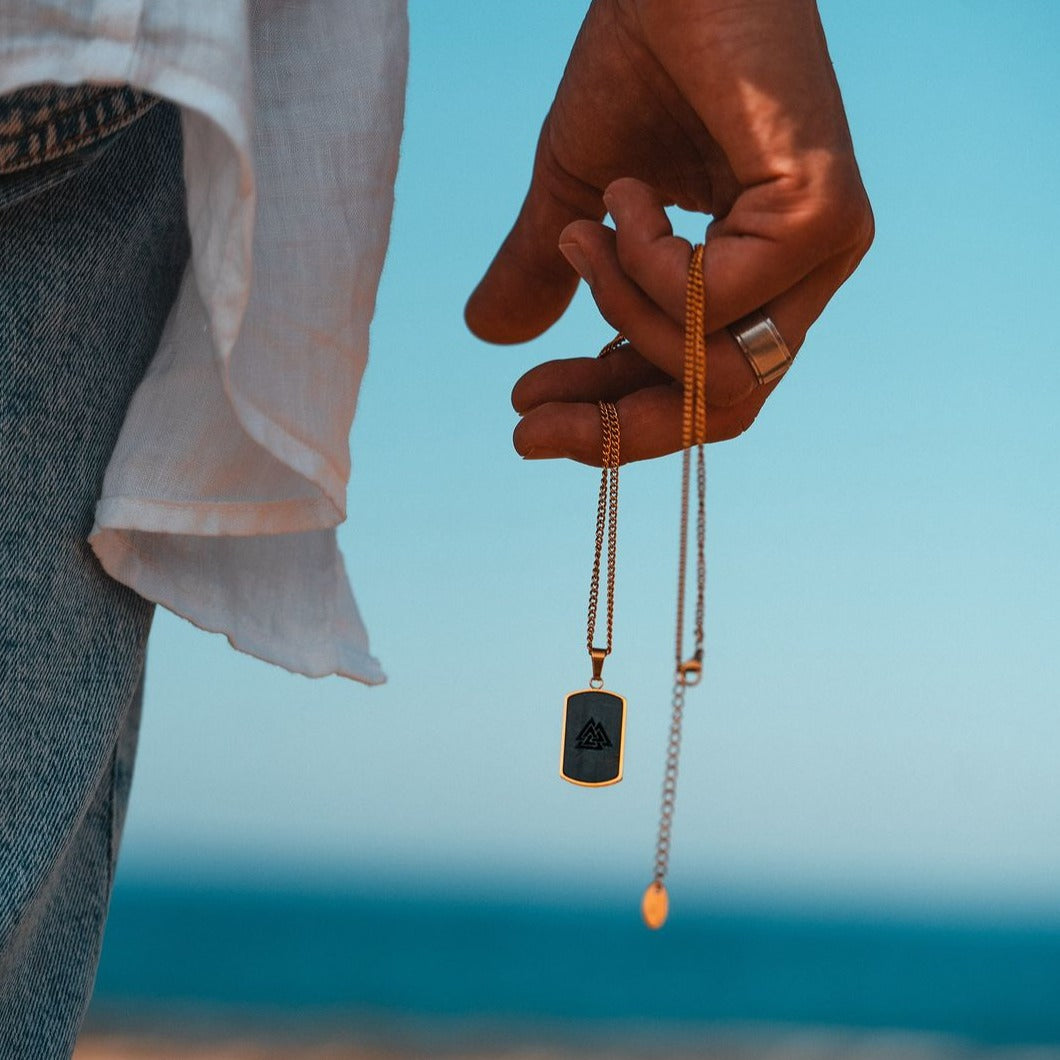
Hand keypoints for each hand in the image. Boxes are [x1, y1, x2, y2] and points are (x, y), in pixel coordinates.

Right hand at [465, 0, 873, 463]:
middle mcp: (800, 278)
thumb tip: (488, 335)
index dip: (613, 423)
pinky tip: (630, 194)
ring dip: (620, 312)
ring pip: (713, 367)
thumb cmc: (639, 63)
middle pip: (719, 406)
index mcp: (755, 281)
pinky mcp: (822, 214)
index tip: (526, 421)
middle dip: (615, 425)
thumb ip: (548, 271)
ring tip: (587, 229)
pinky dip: (647, 265)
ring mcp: (822, 250)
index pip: (696, 389)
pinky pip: (714, 302)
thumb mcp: (574, 196)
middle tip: (525, 413)